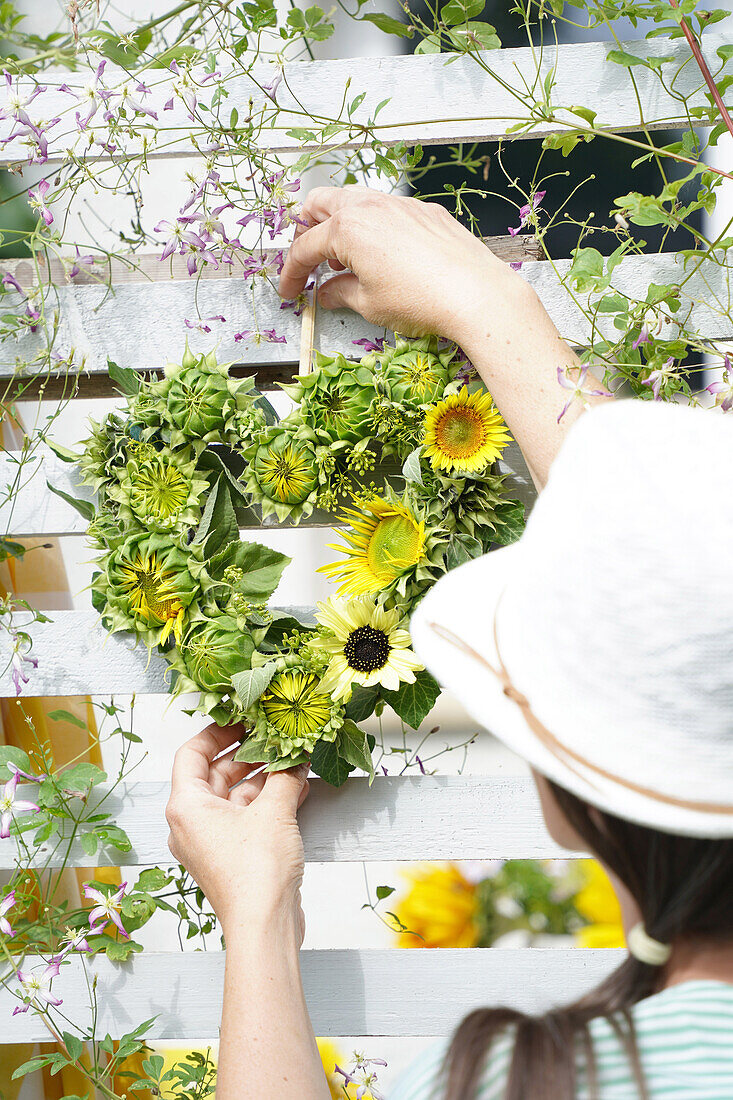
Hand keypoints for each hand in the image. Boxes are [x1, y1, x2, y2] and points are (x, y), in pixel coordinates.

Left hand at [165, 725, 309, 942]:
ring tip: (292, 758)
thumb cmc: (255, 872)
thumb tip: (295, 756)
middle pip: (215, 774)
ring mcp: (212, 841)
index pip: (191, 753)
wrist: (264, 926)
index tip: (242, 719)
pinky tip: (297, 787)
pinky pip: (247, 817)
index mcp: (186, 806)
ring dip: (264, 778)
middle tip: (275, 736)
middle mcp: (192, 823)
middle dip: (249, 754)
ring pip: (235, 796)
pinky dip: (268, 801)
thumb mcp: (274, 811)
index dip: (217, 732)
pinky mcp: (233, 856)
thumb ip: (285, 776)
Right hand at [279, 185, 528, 343]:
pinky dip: (374, 227)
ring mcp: (400, 203)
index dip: (292, 273)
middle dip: (308, 230)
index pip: (305, 248)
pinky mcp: (426, 211)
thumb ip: (341, 293)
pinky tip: (384, 256)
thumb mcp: (369, 304)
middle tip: (310, 260)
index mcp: (347, 227)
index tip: (290, 292)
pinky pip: (388, 210)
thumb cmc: (419, 299)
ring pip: (356, 201)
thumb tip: (328, 293)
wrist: (475, 294)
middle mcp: (370, 205)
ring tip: (348, 261)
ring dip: (341, 226)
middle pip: (321, 204)